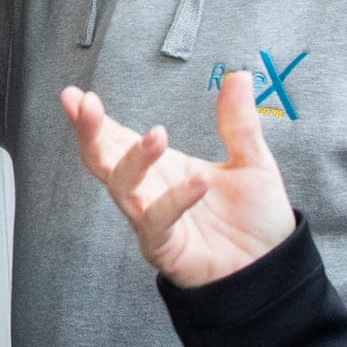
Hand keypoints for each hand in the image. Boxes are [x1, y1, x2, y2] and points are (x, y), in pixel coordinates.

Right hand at [60, 67, 294, 288]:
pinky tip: (199, 181)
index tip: (76, 96)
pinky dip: (175, 200)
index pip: (116, 137)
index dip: (93, 119)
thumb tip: (239, 76)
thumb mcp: (251, 162)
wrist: (270, 270)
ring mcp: (151, 221)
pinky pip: (159, 222)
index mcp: (160, 167)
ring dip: (133, 160)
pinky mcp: (164, 248)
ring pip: (122, 189)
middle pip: (103, 160)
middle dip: (89, 133)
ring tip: (157, 135)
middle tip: (85, 106)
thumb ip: (238, 123)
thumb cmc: (253, 221)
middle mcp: (148, 191)